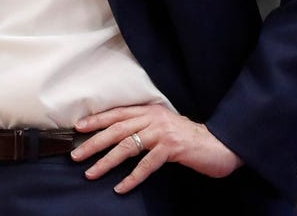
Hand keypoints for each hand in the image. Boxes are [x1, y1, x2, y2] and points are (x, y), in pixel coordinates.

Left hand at [71, 104, 242, 193]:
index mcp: (149, 110)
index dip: (96, 120)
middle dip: (94, 143)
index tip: (77, 128)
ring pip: (127, 146)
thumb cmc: (188, 138)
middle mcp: (153, 118)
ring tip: (91, 173)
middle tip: (76, 155)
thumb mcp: (163, 126)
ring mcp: (162, 132)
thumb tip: (116, 137)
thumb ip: (143, 127)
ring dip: (106, 161)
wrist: (220, 144)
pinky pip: (147, 164)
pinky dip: (132, 177)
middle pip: (116, 129)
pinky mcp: (172, 148)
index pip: (116, 114)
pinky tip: (120, 187)